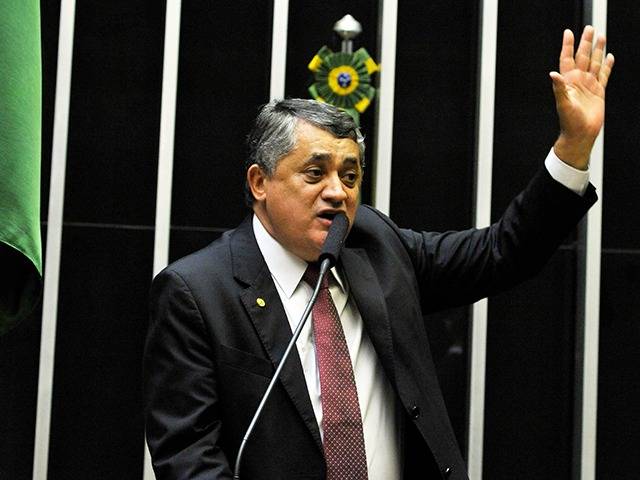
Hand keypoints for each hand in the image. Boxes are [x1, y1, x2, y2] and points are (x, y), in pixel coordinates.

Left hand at [550, 25, 613, 169]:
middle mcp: (578, 81)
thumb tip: (553, 74)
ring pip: (595, 63)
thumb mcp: (563, 104)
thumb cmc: (569, 122)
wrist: (580, 134)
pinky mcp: (599, 91)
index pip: (567, 59)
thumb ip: (559, 88)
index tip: (568, 32)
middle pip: (583, 57)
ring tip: (601, 36)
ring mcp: (589, 85)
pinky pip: (604, 75)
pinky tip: (609, 56)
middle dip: (585, 43)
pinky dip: (607, 66)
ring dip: (598, 50)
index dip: (567, 46)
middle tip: (589, 28)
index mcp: (568, 82)